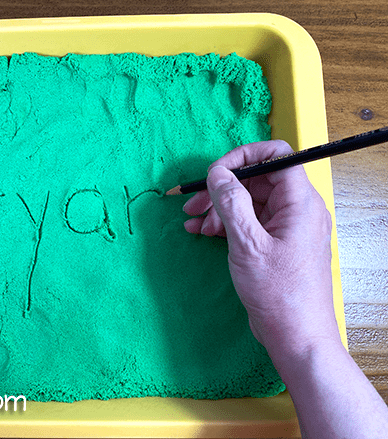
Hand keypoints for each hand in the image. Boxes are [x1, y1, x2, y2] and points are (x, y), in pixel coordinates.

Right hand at [183, 140, 341, 369]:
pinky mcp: (274, 244)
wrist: (294, 336)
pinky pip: (248, 222)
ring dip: (218, 208)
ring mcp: (285, 227)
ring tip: (192, 223)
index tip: (215, 172)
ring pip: (248, 202)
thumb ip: (231, 202)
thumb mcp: (247, 244)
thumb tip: (217, 173)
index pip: (276, 156)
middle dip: (221, 188)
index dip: (243, 157)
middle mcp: (295, 209)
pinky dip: (224, 224)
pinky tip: (201, 232)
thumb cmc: (278, 291)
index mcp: (299, 202)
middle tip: (192, 204)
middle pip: (256, 180)